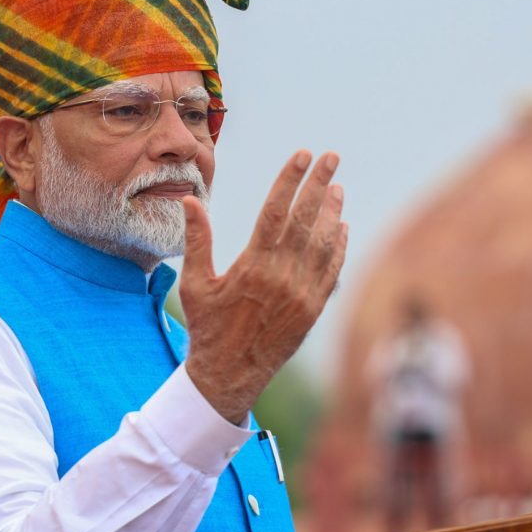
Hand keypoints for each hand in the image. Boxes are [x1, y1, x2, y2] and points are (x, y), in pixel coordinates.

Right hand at [180, 150, 347, 423]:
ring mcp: (301, 294)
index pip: (276, 210)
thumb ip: (197, 240)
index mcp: (252, 265)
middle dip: (319, 184)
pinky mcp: (313, 310)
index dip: (290, 179)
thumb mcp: (194, 284)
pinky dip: (338, 247)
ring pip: (323, 243)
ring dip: (332, 212)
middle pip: (306, 219)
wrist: (229, 377)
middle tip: (331, 156)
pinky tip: (341, 227)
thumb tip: (189, 199)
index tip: (302, 154)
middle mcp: (281, 276)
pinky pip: (331, 271)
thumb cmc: (206, 328)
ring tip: (336, 187)